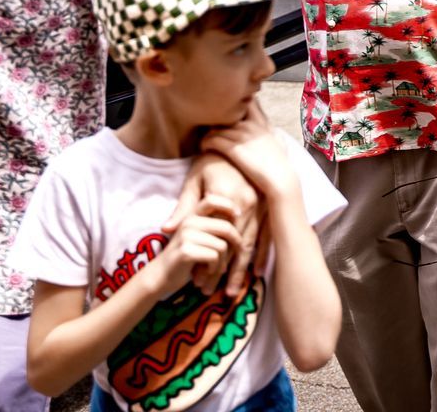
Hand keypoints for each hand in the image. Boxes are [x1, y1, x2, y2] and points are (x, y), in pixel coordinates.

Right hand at [147, 196, 242, 298]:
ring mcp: (187, 236)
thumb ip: (212, 227)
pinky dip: (215, 268)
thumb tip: (241, 219)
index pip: (212, 200)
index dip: (229, 206)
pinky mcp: (187, 251)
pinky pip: (214, 257)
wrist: (160, 276)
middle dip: (235, 244)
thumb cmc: (184, 257)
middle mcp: (189, 222)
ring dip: (224, 261)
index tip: (239, 214)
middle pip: (225, 227)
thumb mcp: (196, 237)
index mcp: (191, 216)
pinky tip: (207, 271)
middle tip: (234, 255)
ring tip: (217, 268)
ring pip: (222, 245)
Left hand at [168, 150, 261, 297]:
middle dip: (225, 274)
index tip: (197, 282)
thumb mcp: (194, 180)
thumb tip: (167, 230)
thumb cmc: (213, 160)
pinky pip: (267, 236)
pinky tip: (255, 273)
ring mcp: (262, 206)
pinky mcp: (269, 206)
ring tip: (232, 292)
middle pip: (237, 248)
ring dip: (242, 270)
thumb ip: (183, 208)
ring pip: (252, 245)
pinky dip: (261, 255)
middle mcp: (249, 205)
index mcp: (229, 199)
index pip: (217, 241)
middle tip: (214, 295)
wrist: (239, 140)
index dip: (209, 264)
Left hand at [202, 101, 294, 201]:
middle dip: (216, 121)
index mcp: (261, 124)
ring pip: (215, 127)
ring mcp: (242, 136)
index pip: (248, 103)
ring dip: (208, 134)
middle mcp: (251, 126)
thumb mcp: (279, 145)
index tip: (227, 114)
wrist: (280, 180)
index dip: (236, 106)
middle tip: (210, 130)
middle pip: (226, 115)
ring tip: (205, 142)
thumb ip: (274, 136)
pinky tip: (204, 149)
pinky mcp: (232, 148)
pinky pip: (211, 139)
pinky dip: (205, 143)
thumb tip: (276, 135)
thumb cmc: (280, 167)